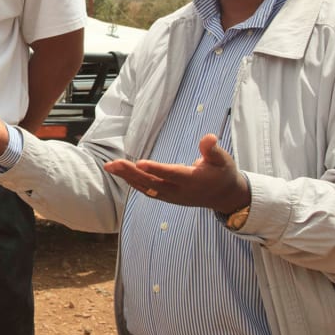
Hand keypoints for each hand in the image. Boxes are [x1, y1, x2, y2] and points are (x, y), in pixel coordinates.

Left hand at [103, 133, 250, 213]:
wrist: (224, 196)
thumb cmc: (222, 173)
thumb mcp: (222, 160)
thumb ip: (212, 150)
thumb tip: (209, 138)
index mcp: (193, 180)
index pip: (172, 174)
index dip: (156, 169)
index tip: (140, 163)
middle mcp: (179, 191)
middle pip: (152, 182)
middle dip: (131, 173)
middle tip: (113, 163)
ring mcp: (171, 196)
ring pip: (146, 187)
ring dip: (127, 177)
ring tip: (110, 166)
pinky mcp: (166, 197)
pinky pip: (146, 190)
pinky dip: (133, 182)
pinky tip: (120, 173)